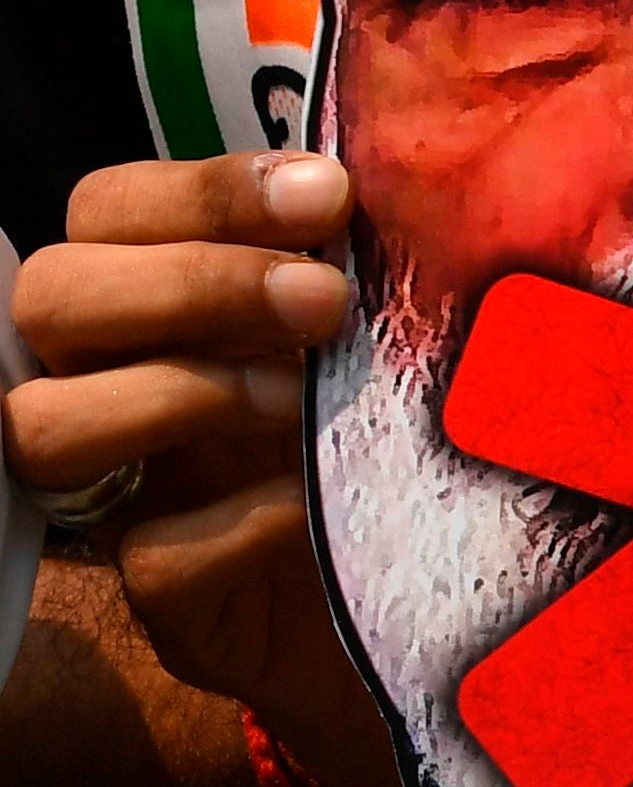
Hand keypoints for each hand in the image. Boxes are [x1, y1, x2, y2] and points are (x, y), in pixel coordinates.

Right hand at [3, 149, 396, 786]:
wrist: (434, 591)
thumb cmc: (391, 432)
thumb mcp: (373, 331)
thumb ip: (353, 264)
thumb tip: (397, 188)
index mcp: (150, 303)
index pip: (110, 212)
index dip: (204, 192)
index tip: (330, 194)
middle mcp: (107, 384)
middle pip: (52, 298)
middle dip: (187, 285)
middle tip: (323, 299)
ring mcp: (120, 494)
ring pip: (45, 424)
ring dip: (182, 392)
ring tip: (299, 397)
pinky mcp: (165, 597)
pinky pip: (155, 553)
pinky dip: (240, 519)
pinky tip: (314, 498)